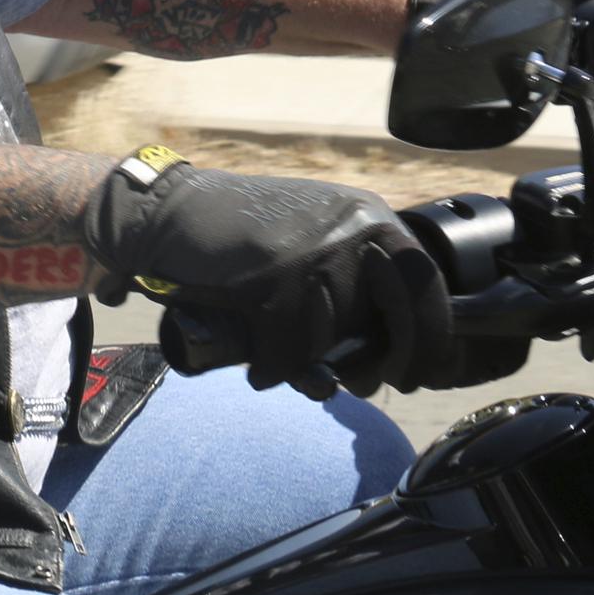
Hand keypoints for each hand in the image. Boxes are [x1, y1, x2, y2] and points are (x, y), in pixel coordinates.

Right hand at [82, 150, 470, 399]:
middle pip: (395, 318)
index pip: (427, 281)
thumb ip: (353, 285)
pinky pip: (290, 351)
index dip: (430, 334)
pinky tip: (256, 362)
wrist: (163, 212)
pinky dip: (272, 368)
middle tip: (359, 382)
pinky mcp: (274, 280)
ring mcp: (314, 252)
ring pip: (338, 341)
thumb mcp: (312, 239)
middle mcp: (353, 228)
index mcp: (368, 216)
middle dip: (380, 361)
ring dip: (310, 365)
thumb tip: (384, 366)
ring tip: (283, 360)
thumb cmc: (237, 238)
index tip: (417, 371)